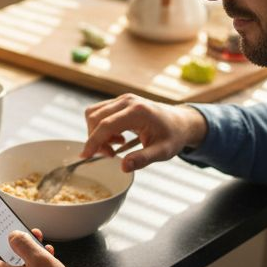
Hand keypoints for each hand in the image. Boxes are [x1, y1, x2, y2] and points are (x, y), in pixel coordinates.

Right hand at [82, 94, 205, 172]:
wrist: (181, 122)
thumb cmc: (173, 136)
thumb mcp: (162, 152)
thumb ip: (143, 159)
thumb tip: (123, 167)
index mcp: (137, 111)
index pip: (106, 125)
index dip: (93, 141)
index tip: (85, 157)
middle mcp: (127, 101)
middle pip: (95, 117)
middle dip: (95, 139)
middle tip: (110, 155)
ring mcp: (123, 99)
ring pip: (94, 114)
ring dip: (97, 133)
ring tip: (115, 147)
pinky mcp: (120, 102)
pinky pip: (100, 113)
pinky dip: (102, 128)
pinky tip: (117, 138)